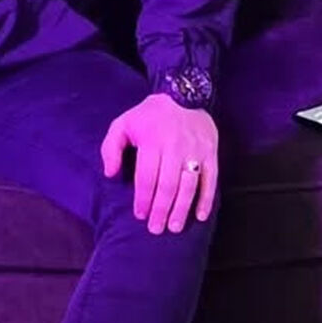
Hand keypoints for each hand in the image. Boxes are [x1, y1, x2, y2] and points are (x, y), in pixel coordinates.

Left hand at [100, 94, 218, 234]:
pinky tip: (201, 216)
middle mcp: (175, 147)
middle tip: (156, 229)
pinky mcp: (211, 153)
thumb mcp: (123, 123)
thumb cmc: (149, 114)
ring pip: (189, 186)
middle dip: (161, 210)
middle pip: (167, 185)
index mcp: (152, 141)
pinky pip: (211, 179)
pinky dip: (207, 199)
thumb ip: (110, 147)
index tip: (139, 215)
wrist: (184, 93)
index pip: (147, 177)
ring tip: (174, 227)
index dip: (143, 198)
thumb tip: (111, 174)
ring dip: (182, 209)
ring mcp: (195, 151)